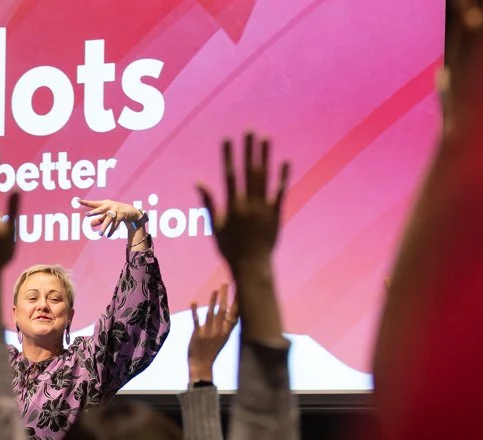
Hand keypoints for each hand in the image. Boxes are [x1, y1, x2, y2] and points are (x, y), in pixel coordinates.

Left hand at [77, 198, 144, 237]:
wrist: (130, 211)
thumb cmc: (115, 212)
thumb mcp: (106, 215)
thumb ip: (98, 219)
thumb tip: (90, 224)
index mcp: (104, 204)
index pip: (93, 203)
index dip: (86, 202)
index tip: (78, 200)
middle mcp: (109, 206)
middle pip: (100, 209)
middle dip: (94, 212)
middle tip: (87, 215)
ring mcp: (115, 210)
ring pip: (108, 220)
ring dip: (104, 227)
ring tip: (100, 234)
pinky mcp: (121, 216)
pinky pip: (115, 225)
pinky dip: (111, 230)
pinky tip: (108, 235)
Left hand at [188, 283, 236, 382]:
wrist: (202, 365)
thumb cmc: (211, 350)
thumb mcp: (223, 338)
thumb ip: (228, 326)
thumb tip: (233, 313)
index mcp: (226, 332)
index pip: (234, 314)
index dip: (237, 302)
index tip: (240, 289)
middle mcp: (219, 331)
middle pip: (223, 311)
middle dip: (225, 296)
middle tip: (226, 284)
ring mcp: (208, 333)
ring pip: (212, 314)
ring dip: (213, 300)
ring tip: (215, 290)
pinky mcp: (197, 335)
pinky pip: (196, 321)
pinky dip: (195, 311)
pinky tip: (193, 302)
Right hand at [198, 133, 288, 269]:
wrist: (252, 266)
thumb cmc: (230, 249)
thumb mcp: (215, 226)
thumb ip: (209, 202)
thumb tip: (198, 181)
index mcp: (232, 207)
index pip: (229, 175)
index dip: (228, 155)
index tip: (227, 138)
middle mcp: (248, 205)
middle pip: (248, 171)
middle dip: (248, 149)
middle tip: (249, 129)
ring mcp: (264, 208)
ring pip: (264, 177)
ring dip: (265, 156)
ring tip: (265, 137)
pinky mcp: (276, 214)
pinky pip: (280, 192)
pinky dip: (282, 176)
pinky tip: (284, 160)